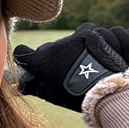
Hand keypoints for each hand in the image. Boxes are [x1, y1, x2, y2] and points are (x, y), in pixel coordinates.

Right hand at [12, 22, 127, 112]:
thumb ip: (35, 87)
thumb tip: (22, 86)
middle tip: (63, 70)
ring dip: (71, 47)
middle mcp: (55, 47)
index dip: (25, 58)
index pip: (22, 52)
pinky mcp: (90, 34)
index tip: (30, 64)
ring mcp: (72, 38)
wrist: (106, 90)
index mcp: (43, 61)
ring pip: (66, 40)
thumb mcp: (53, 95)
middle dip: (52, 57)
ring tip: (83, 60)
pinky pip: (85, 31)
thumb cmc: (77, 96)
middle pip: (47, 48)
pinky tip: (94, 52)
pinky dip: (88, 40)